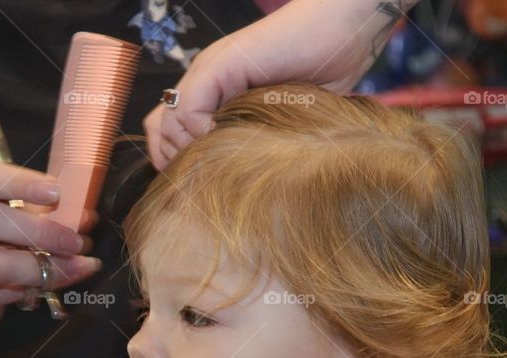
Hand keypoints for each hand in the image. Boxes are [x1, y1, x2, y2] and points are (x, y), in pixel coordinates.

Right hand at [0, 161, 101, 328]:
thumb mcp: (0, 213)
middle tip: (75, 239)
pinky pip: (7, 290)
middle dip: (40, 230)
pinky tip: (62, 279)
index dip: (21, 183)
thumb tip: (82, 217)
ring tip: (77, 265)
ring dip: (44, 265)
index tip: (55, 192)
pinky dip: (40, 285)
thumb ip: (36, 210)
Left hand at [144, 0, 418, 169]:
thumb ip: (251, 139)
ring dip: (192, 151)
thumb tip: (231, 183)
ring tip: (225, 159)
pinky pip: (188, 110)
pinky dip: (203, 133)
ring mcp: (207, 71)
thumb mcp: (281, 119)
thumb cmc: (325, 70)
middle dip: (179, 162)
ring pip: (167, 123)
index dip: (178, 161)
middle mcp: (202, 81)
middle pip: (159, 130)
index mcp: (212, 93)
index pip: (166, 132)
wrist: (347, 26)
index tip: (204, 182)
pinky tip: (234, 140)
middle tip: (211, 175)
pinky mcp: (219, 65)